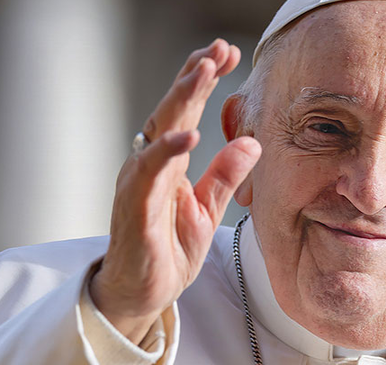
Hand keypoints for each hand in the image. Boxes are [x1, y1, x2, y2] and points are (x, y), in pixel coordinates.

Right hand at [90, 39, 260, 343]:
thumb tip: (251, 143)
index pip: (187, 112)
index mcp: (168, 163)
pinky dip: (167, 151)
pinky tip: (189, 134)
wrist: (142, 294)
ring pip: (158, 130)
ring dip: (181, 98)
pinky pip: (148, 173)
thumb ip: (225, 176)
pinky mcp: (134, 206)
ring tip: (204, 71)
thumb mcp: (207, 211)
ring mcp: (139, 183)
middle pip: (171, 110)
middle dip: (194, 76)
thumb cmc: (168, 251)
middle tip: (218, 49)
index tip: (229, 54)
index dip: (204, 81)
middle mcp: (150, 165)